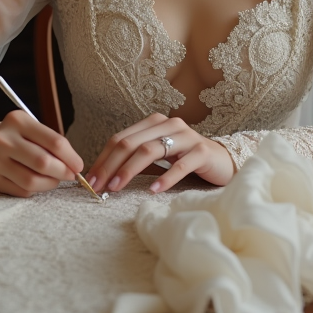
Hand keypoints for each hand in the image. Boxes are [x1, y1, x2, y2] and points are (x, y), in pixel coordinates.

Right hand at [0, 110, 84, 197]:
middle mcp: (3, 140)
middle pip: (43, 163)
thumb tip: (74, 166)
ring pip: (32, 181)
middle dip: (63, 172)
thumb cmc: (16, 137)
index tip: (78, 165)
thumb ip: (51, 143)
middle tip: (70, 175)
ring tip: (54, 179)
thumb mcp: (31, 129)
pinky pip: (21, 191)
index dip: (71, 157)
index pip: (54, 141)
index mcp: (17, 121)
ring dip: (50, 184)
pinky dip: (35, 190)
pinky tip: (37, 183)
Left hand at [85, 113, 235, 194]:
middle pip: (130, 143)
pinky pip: (180, 164)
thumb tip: (103, 176)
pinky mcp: (202, 152)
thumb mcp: (158, 157)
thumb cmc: (185, 161)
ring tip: (116, 187)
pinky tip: (153, 190)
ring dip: (129, 170)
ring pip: (150, 150)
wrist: (223, 162)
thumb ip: (134, 161)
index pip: (120, 139)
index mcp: (153, 123)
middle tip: (97, 186)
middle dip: (110, 165)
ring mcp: (186, 137)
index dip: (102, 159)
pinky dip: (165, 178)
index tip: (89, 180)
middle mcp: (168, 125)